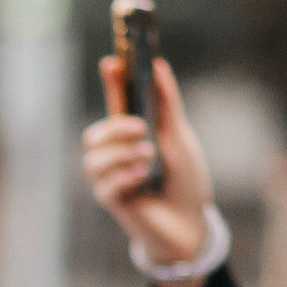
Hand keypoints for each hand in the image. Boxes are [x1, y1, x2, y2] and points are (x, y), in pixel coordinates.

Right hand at [82, 55, 216, 286]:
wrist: (192, 225)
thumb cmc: (186, 182)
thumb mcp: (180, 138)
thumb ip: (168, 104)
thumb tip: (160, 66)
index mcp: (132, 135)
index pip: (115, 103)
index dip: (111, 82)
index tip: (112, 62)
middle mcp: (116, 156)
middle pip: (94, 134)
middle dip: (114, 129)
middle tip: (141, 128)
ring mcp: (111, 179)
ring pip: (95, 159)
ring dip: (122, 154)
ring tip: (149, 156)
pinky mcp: (112, 201)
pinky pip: (105, 184)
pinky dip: (125, 176)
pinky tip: (144, 177)